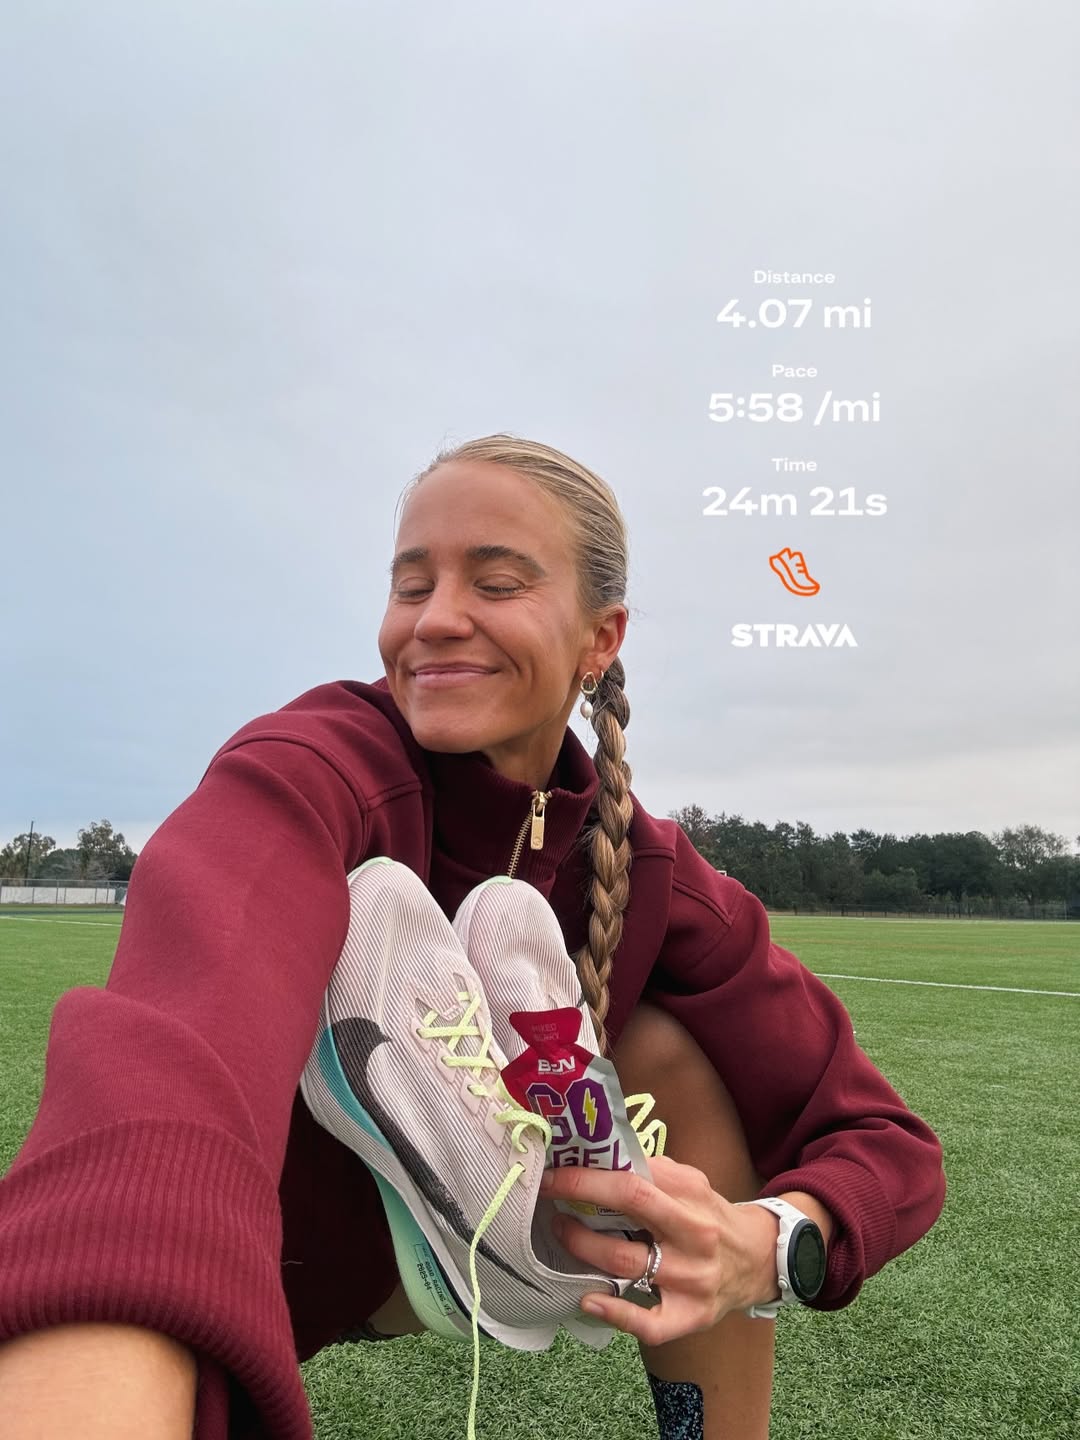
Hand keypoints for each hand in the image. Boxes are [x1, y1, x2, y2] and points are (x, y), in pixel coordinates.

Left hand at [539, 1155, 783, 1345]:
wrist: (758, 1259)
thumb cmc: (709, 1215)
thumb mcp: (689, 1181)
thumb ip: (650, 1171)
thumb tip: (596, 1159)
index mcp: (691, 1193)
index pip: (632, 1177)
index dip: (586, 1175)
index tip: (552, 1173)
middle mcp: (694, 1233)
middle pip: (630, 1208)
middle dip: (580, 1199)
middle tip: (548, 1201)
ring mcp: (692, 1278)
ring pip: (626, 1262)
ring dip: (584, 1248)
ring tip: (562, 1235)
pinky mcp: (691, 1316)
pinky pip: (648, 1323)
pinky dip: (614, 1313)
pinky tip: (588, 1300)